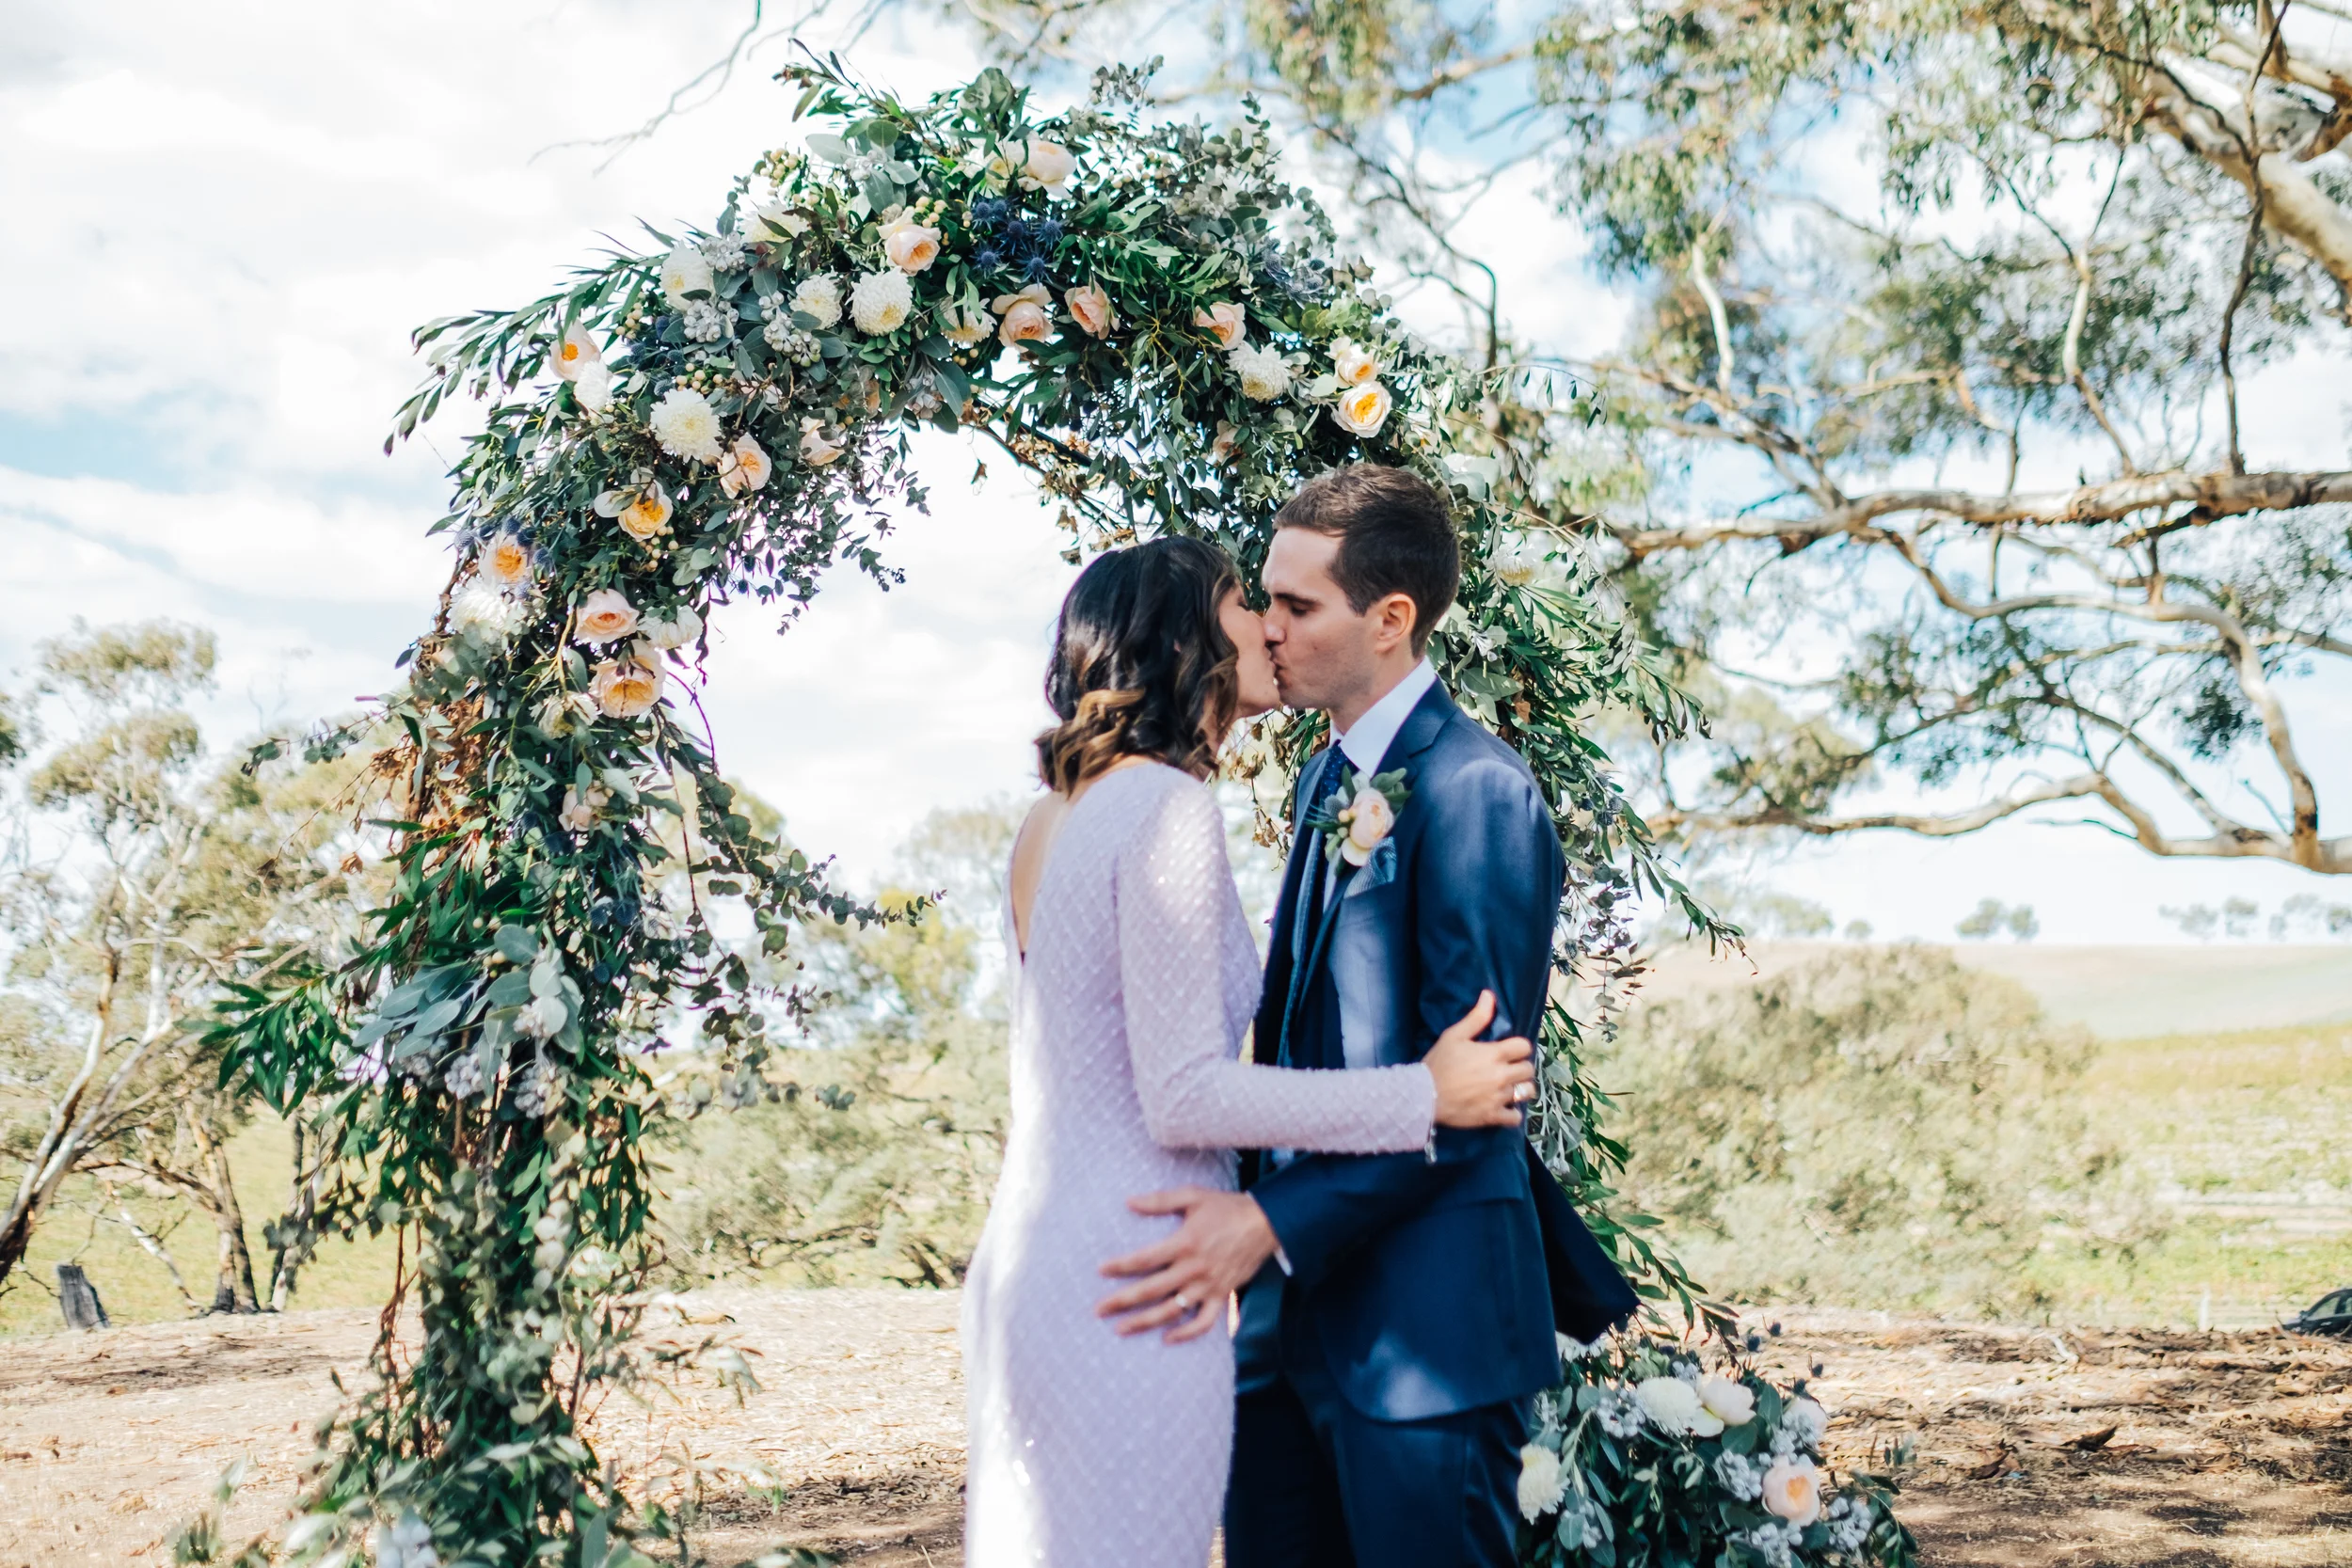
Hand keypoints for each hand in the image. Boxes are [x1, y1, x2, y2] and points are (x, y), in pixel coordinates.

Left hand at [1096, 1187, 1277, 1343]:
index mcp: (1184, 1243)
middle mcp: (1193, 1269)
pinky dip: (1186, 1334)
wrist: (1265, 1223)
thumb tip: (1129, 1202)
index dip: (1120, 1266)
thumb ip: (1160, 1201)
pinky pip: (1204, 1323)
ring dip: (1144, 1322)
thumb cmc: (1226, 1207)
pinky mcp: (1222, 1296)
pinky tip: (1167, 1338)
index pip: (1144, 1259)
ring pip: (1172, 1311)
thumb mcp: (1193, 1196)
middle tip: (1098, 1310)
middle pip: (1151, 1290)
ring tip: (1120, 1329)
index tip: (1100, 1271)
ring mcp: (1208, 1286)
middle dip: (1122, 1301)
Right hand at [1423, 990, 1535, 1128]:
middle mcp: (1501, 1075)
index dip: (1518, 1047)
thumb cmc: (1438, 1063)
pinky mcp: (1492, 1116)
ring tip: (1510, 1087)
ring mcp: (1499, 1097)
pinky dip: (1512, 1113)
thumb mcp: (1454, 1035)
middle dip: (1520, 1066)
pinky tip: (1504, 1107)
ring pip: (1526, 1092)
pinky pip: (1516, 1117)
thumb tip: (1489, 995)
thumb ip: (1476, 1017)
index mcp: (1494, 1054)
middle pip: (1528, 1069)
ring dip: (1521, 1088)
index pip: (1524, 1046)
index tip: (1509, 1050)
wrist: (1422, 1096)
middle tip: (1509, 1068)